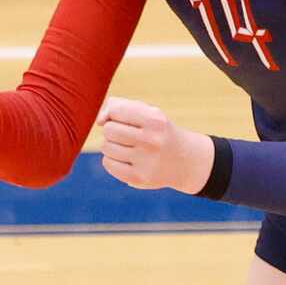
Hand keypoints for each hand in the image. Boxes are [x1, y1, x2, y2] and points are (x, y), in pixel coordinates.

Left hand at [98, 96, 213, 193]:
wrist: (186, 161)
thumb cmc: (159, 132)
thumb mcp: (147, 112)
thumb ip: (120, 106)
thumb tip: (99, 121)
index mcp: (156, 121)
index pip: (115, 111)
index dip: (115, 114)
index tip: (127, 121)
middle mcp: (152, 141)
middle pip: (109, 130)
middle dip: (114, 131)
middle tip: (129, 136)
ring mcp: (146, 162)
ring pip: (106, 147)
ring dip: (113, 146)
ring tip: (130, 148)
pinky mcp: (139, 178)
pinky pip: (108, 164)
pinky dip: (113, 161)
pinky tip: (127, 160)